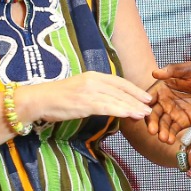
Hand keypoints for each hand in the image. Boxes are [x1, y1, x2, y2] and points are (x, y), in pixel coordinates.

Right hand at [17, 71, 152, 124]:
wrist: (39, 100)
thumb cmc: (59, 97)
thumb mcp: (80, 89)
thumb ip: (96, 92)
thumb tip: (112, 100)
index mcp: (93, 75)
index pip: (119, 82)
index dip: (135, 89)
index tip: (146, 96)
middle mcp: (93, 81)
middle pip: (121, 90)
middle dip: (138, 99)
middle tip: (151, 106)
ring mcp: (89, 91)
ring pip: (117, 99)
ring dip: (133, 107)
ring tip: (145, 114)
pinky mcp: (84, 103)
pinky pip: (107, 107)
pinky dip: (121, 110)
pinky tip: (130, 115)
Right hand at [148, 61, 190, 142]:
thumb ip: (174, 71)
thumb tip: (155, 73)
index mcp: (163, 87)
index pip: (150, 96)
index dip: (144, 104)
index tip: (142, 111)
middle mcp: (165, 100)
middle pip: (154, 113)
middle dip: (152, 122)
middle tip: (152, 130)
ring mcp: (174, 112)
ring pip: (163, 123)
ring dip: (161, 131)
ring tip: (163, 138)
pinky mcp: (183, 121)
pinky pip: (174, 129)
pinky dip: (171, 135)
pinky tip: (169, 140)